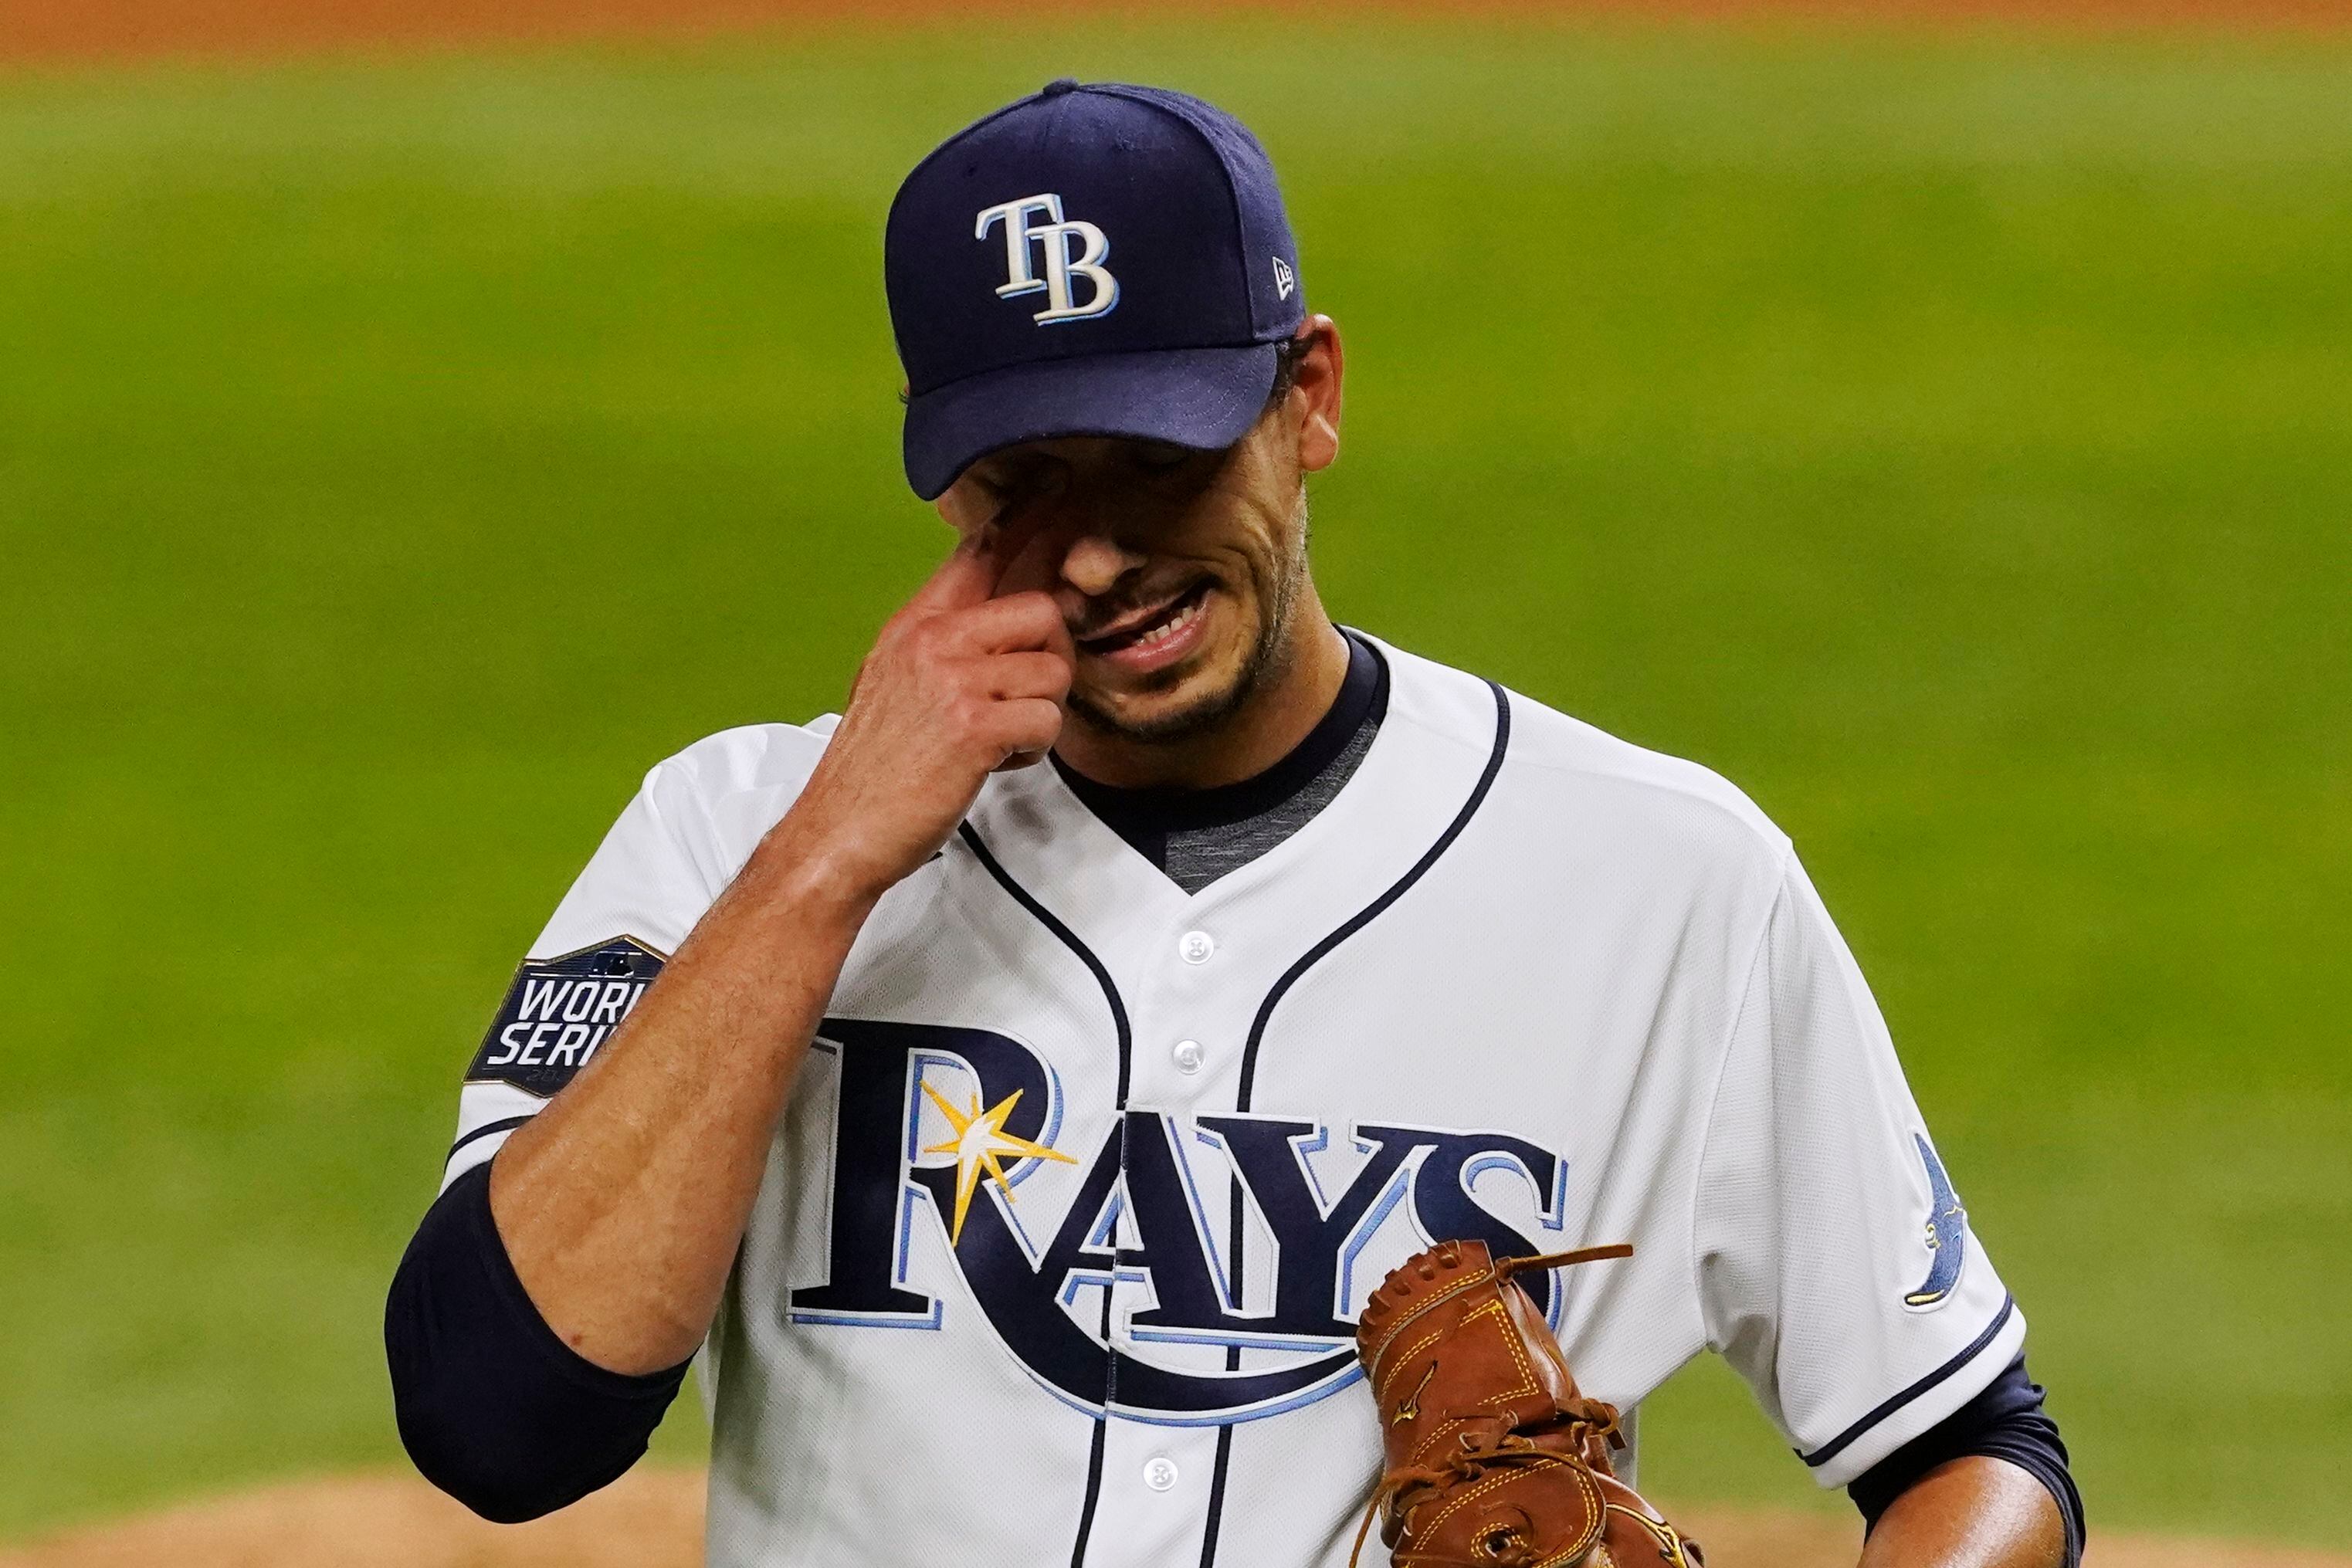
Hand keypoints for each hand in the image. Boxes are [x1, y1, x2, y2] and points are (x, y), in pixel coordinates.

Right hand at [772, 525, 1073, 901]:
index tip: (1058, 484)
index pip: (978, 552)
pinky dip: (1033, 750)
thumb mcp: (896, 683)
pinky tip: (996, 761)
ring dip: (1039, 715)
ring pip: (1054, 671)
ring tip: (998, 739)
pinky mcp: (974, 724)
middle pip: (1041, 609)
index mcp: (914, 624)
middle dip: (1050, 659)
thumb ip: (946, 644)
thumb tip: (1011, 622)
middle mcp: (932, 639)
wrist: (838, 831)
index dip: (1026, 518)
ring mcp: (952, 678)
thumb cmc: (874, 769)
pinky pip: (1047, 719)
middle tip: (1022, 698)